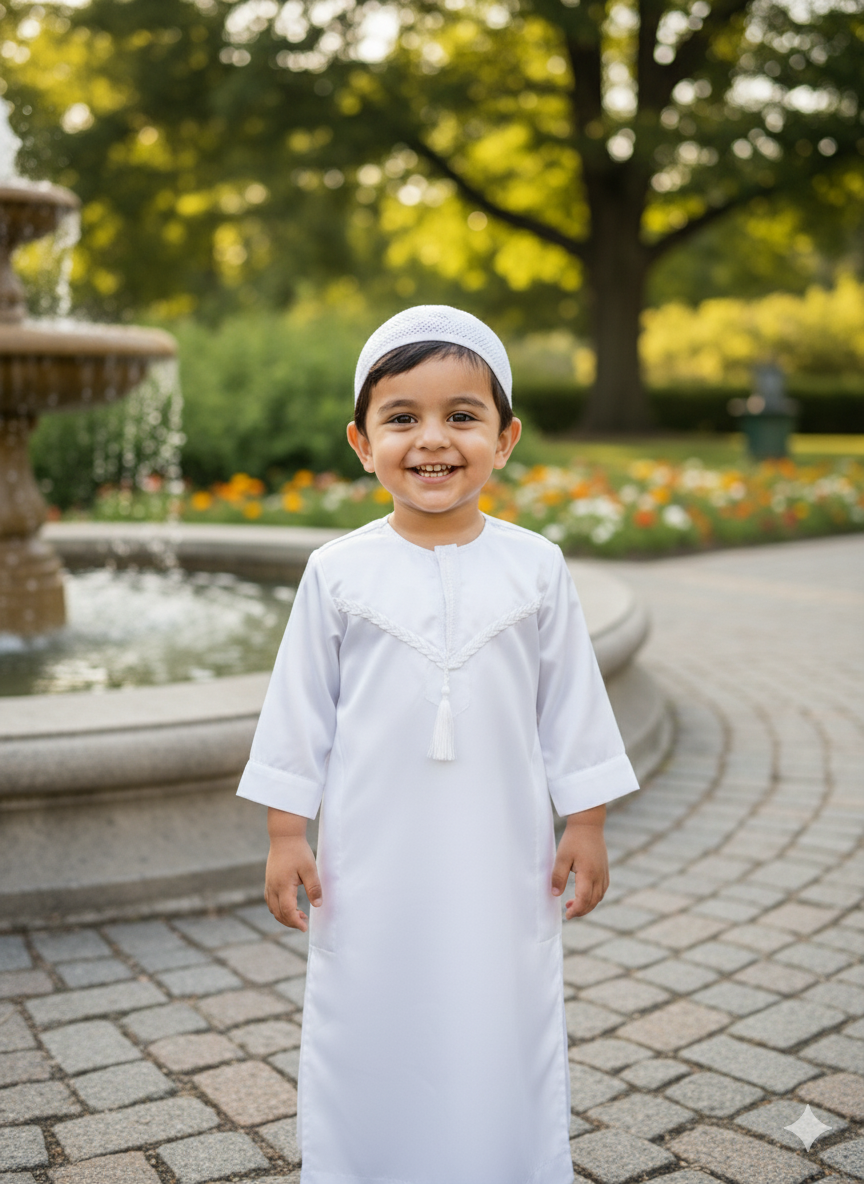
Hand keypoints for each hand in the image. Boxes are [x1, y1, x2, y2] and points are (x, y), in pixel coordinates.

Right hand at [265, 808, 322, 931]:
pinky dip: (279, 908)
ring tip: (299, 914)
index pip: (287, 911)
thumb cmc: (298, 851)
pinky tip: (290, 905)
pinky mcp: (269, 881)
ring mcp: (269, 885)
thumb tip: (317, 905)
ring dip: (284, 916)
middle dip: (290, 922)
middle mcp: (272, 888)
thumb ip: (314, 888)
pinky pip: (270, 901)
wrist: (284, 837)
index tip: (304, 927)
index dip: (295, 922)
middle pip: (278, 913)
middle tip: (304, 922)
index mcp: (283, 886)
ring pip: (272, 909)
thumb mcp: (310, 869)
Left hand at [551, 805, 608, 918]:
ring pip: (599, 897)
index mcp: (588, 874)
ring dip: (588, 904)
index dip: (576, 910)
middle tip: (569, 912)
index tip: (567, 914)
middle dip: (582, 910)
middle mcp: (599, 875)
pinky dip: (594, 896)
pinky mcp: (605, 869)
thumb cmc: (573, 839)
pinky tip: (584, 894)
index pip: (584, 899)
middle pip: (593, 901)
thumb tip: (555, 894)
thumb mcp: (561, 857)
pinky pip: (602, 889)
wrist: (588, 824)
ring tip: (573, 904)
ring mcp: (604, 873)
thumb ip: (558, 876)